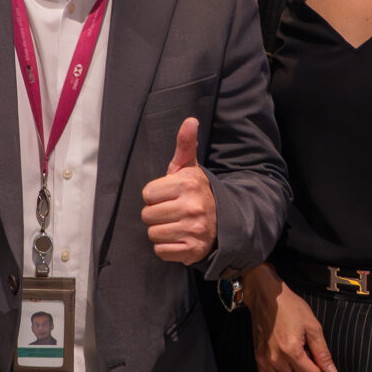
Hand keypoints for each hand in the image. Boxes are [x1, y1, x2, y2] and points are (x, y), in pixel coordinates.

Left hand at [142, 118, 216, 264]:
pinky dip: (167, 248)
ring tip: (176, 225)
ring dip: (161, 231)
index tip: (170, 196)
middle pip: (147, 215)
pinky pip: (161, 251)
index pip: (147, 194)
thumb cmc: (197, 194)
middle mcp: (192, 206)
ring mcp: (193, 230)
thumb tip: (190, 120)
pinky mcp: (193, 250)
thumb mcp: (190, 169)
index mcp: (188, 184)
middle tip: (172, 212)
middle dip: (157, 214)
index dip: (156, 196)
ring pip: (153, 234)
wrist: (224, 223)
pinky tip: (179, 238)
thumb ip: (185, 145)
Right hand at [250, 279, 335, 371]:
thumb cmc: (287, 306)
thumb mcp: (312, 326)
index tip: (315, 357)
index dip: (318, 368)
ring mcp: (265, 359)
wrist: (268, 297)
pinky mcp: (258, 358)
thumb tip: (331, 370)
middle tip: (305, 356)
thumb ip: (322, 351)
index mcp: (291, 350)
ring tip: (294, 363)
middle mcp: (276, 358)